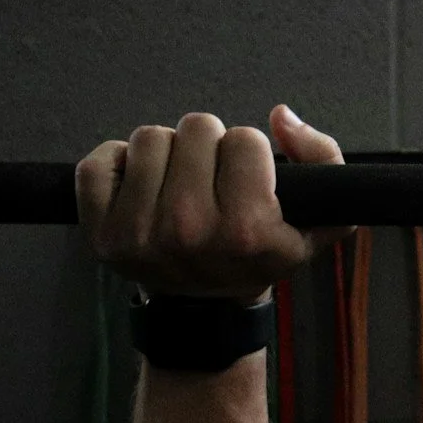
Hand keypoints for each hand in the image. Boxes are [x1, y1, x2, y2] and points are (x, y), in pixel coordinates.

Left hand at [76, 106, 348, 300]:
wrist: (207, 307)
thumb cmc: (260, 253)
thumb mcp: (320, 218)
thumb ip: (323, 158)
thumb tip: (281, 116)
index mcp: (247, 231)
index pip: (246, 139)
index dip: (250, 154)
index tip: (247, 182)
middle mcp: (191, 233)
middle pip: (196, 128)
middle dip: (208, 148)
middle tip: (210, 181)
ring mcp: (140, 235)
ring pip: (149, 138)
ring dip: (166, 154)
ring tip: (177, 185)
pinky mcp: (101, 233)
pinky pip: (98, 162)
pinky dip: (117, 165)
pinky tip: (140, 189)